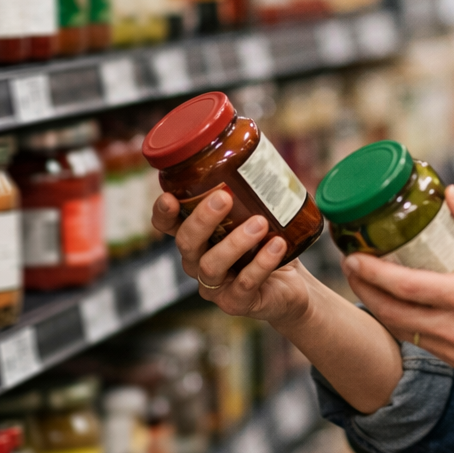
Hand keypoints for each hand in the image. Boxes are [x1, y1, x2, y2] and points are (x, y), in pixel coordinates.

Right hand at [152, 190, 314, 328]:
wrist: (292, 287)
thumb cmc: (268, 244)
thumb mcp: (258, 215)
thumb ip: (252, 190)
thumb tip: (263, 149)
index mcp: (197, 237)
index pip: (168, 226)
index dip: (162, 213)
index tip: (169, 197)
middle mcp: (197, 261)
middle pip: (187, 242)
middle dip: (202, 219)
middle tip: (224, 197)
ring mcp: (214, 286)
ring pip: (211, 265)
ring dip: (235, 242)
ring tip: (260, 223)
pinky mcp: (236, 303)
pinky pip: (244, 284)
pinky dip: (261, 263)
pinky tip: (278, 245)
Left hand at [341, 185, 453, 376]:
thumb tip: (450, 193)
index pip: (405, 287)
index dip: (373, 272)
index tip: (353, 256)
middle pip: (391, 311)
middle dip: (363, 288)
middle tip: (349, 264)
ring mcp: (453, 349)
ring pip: (399, 329)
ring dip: (376, 306)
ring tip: (364, 281)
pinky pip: (415, 341)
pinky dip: (397, 321)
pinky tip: (392, 303)